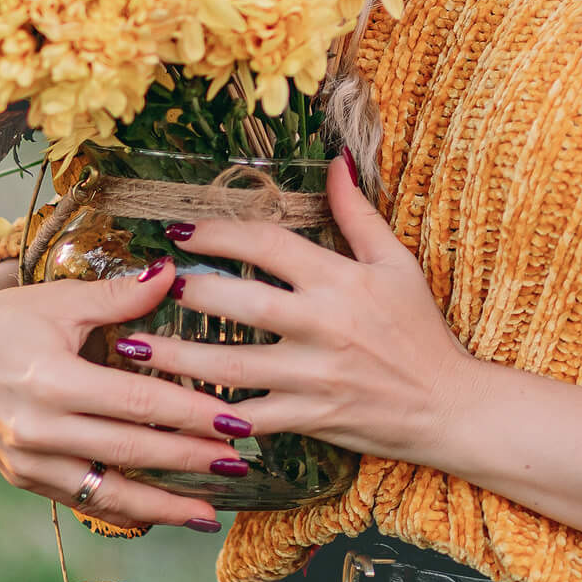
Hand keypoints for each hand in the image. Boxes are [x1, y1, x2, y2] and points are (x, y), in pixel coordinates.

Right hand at [0, 256, 258, 531]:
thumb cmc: (1, 318)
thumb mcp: (56, 299)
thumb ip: (117, 297)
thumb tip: (172, 275)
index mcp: (52, 379)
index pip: (137, 403)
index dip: (190, 414)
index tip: (235, 422)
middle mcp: (40, 428)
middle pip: (131, 450)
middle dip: (190, 460)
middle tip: (241, 464)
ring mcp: (29, 460)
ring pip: (107, 492)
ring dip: (163, 504)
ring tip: (210, 513)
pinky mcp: (22, 478)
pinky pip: (81, 499)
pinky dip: (122, 510)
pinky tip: (157, 515)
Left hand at [129, 151, 484, 463]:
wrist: (449, 407)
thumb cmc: (421, 331)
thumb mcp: (397, 264)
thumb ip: (358, 214)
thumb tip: (334, 162)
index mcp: (340, 281)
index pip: (269, 246)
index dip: (219, 234)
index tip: (180, 231)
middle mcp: (323, 326)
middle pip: (242, 304)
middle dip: (191, 292)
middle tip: (150, 282)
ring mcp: (314, 377)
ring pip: (233, 366)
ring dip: (178, 358)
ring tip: (132, 346)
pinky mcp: (310, 418)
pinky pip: (251, 418)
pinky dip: (211, 416)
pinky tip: (172, 408)